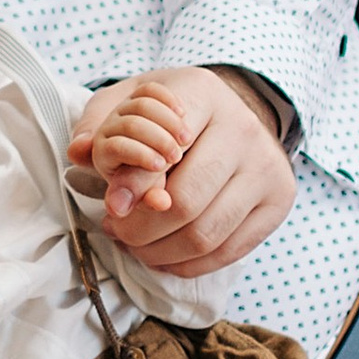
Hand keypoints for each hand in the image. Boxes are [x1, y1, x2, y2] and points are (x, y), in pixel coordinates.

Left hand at [70, 65, 293, 274]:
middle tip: (117, 230)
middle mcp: (244, 128)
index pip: (165, 150)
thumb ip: (100, 123)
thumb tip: (80, 153)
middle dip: (140, 229)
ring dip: (160, 253)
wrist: (232, 113)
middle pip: (186, 203)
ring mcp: (267, 168)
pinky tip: (164, 255)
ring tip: (135, 245)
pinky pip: (228, 252)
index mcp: (204, 94)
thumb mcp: (131, 99)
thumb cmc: (171, 112)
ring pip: (206, 234)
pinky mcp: (278, 201)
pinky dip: (187, 264)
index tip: (112, 207)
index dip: (133, 185)